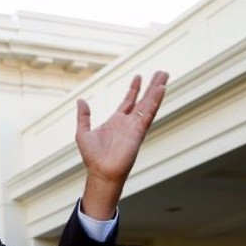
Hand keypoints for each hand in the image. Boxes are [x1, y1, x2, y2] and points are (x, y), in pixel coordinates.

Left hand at [76, 71, 168, 218]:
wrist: (101, 172)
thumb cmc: (92, 157)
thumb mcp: (83, 132)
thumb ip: (84, 116)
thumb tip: (81, 100)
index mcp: (116, 122)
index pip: (128, 102)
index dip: (133, 89)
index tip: (138, 77)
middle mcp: (128, 123)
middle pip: (142, 100)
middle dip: (151, 86)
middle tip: (161, 73)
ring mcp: (135, 127)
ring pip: (148, 104)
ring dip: (156, 90)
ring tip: (164, 76)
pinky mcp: (139, 131)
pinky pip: (148, 114)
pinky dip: (155, 101)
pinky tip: (161, 90)